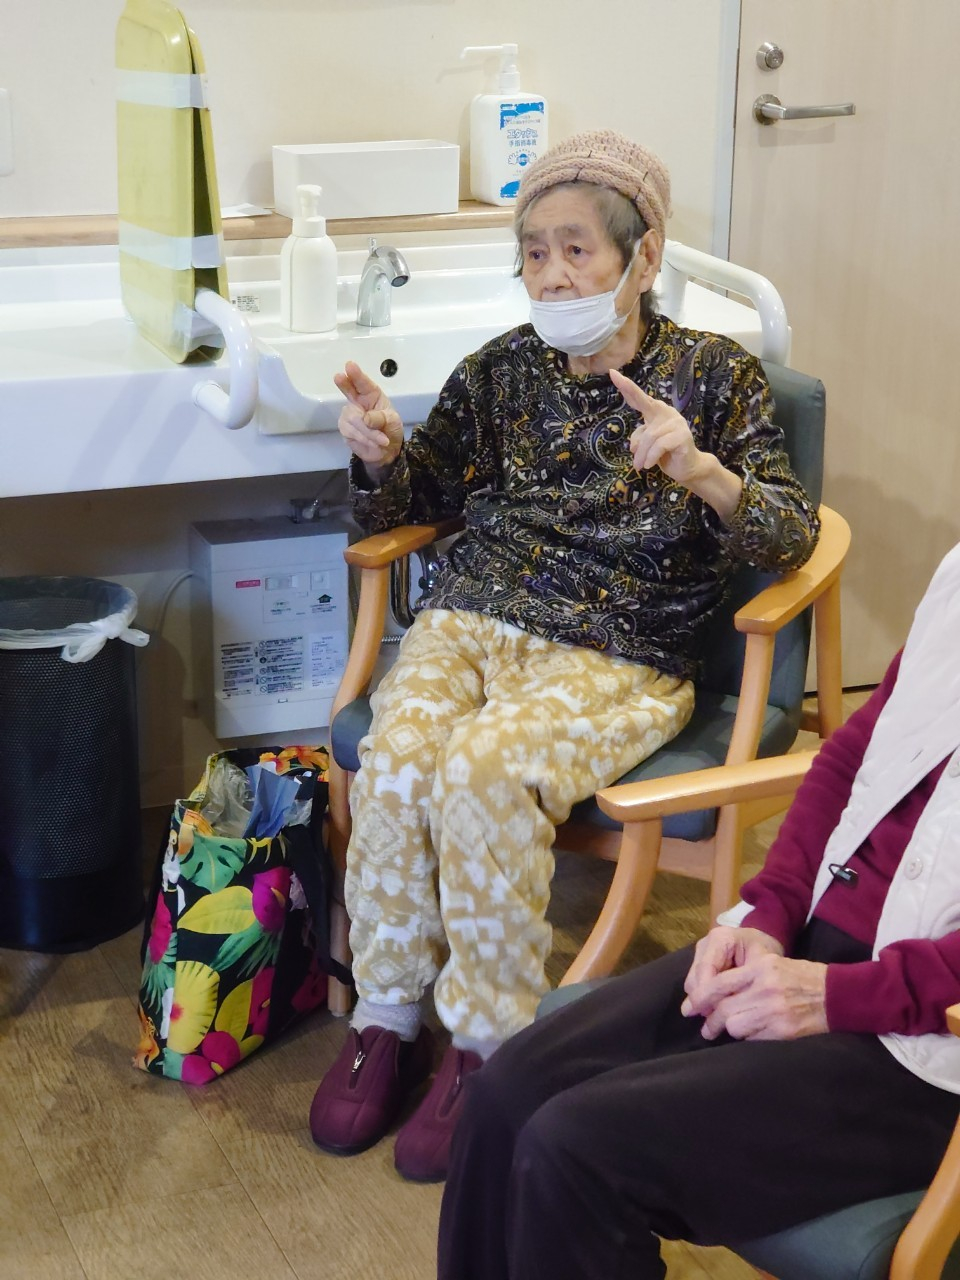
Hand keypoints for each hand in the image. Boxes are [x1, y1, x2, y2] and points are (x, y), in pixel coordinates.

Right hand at [334, 361, 403, 468]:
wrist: (386, 451)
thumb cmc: (390, 429)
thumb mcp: (392, 421)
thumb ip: (381, 418)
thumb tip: (366, 419)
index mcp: (371, 394)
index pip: (363, 383)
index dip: (356, 375)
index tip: (350, 365)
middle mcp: (357, 401)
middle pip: (348, 391)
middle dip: (344, 384)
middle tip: (339, 377)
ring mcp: (349, 415)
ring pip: (354, 420)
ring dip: (370, 432)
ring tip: (382, 440)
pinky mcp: (345, 429)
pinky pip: (353, 433)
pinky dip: (366, 439)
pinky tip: (373, 443)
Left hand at [609, 367, 705, 487]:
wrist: (687, 468)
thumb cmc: (665, 454)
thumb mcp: (647, 446)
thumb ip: (639, 439)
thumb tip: (634, 447)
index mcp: (656, 413)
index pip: (640, 399)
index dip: (627, 387)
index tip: (613, 373)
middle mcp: (667, 413)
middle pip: (646, 402)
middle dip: (630, 389)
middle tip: (613, 375)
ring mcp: (676, 423)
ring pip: (649, 436)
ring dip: (641, 455)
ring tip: (639, 466)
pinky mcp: (682, 436)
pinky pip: (659, 445)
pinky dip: (651, 457)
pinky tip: (649, 465)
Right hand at [682, 926, 783, 1016]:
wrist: (764, 945)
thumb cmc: (766, 955)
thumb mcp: (761, 967)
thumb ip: (742, 983)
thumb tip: (726, 1008)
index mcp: (721, 938)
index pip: (706, 968)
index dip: (706, 993)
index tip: (710, 1015)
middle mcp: (706, 943)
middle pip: (695, 977)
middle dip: (702, 1001)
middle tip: (710, 1025)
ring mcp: (701, 952)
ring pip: (692, 982)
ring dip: (701, 1001)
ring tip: (713, 1018)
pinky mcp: (700, 961)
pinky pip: (695, 983)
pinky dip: (703, 998)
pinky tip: (713, 1009)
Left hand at [694, 953, 827, 1041]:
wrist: (835, 994)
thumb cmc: (800, 977)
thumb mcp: (771, 964)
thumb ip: (742, 976)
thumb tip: (710, 995)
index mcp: (760, 968)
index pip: (719, 984)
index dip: (700, 998)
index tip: (690, 1009)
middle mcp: (765, 988)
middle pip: (724, 1010)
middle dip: (711, 1021)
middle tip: (706, 1029)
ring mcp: (775, 1011)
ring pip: (735, 1027)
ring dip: (730, 1030)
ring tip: (733, 1029)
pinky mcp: (783, 1031)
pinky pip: (753, 1039)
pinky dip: (748, 1037)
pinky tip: (753, 1033)